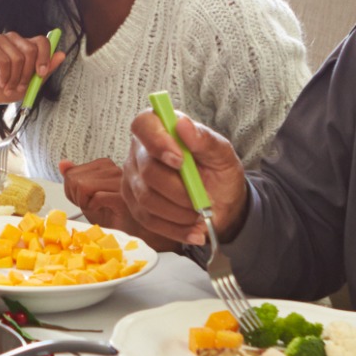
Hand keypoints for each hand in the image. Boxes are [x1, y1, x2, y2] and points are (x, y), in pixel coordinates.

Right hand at [0, 31, 63, 114]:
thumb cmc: (6, 88)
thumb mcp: (31, 83)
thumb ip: (46, 70)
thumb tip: (62, 54)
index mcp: (25, 45)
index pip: (42, 41)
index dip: (45, 57)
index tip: (41, 73)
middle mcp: (14, 40)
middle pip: (31, 49)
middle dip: (28, 73)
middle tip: (21, 86)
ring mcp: (0, 41)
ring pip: (18, 57)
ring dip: (15, 77)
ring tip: (9, 85)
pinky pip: (3, 60)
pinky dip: (4, 76)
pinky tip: (1, 82)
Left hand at [59, 158, 132, 230]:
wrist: (132, 230)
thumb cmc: (111, 214)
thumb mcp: (86, 196)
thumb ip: (74, 178)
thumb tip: (62, 164)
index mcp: (104, 165)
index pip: (71, 173)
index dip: (72, 191)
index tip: (86, 200)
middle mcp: (113, 168)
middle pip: (74, 179)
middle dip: (77, 198)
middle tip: (92, 206)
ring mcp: (119, 180)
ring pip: (82, 186)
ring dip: (85, 203)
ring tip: (99, 208)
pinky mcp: (122, 195)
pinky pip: (96, 197)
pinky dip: (94, 208)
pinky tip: (105, 211)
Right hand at [119, 108, 247, 247]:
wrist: (220, 203)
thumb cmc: (219, 172)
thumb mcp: (222, 154)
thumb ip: (204, 139)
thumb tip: (183, 125)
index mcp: (160, 128)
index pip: (143, 125)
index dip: (157, 142)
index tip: (179, 160)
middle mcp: (140, 152)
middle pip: (147, 170)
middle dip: (179, 190)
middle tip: (203, 199)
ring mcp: (133, 179)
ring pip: (146, 198)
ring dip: (178, 212)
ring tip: (200, 215)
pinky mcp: (134, 204)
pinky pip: (148, 220)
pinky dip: (174, 229)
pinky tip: (193, 231)